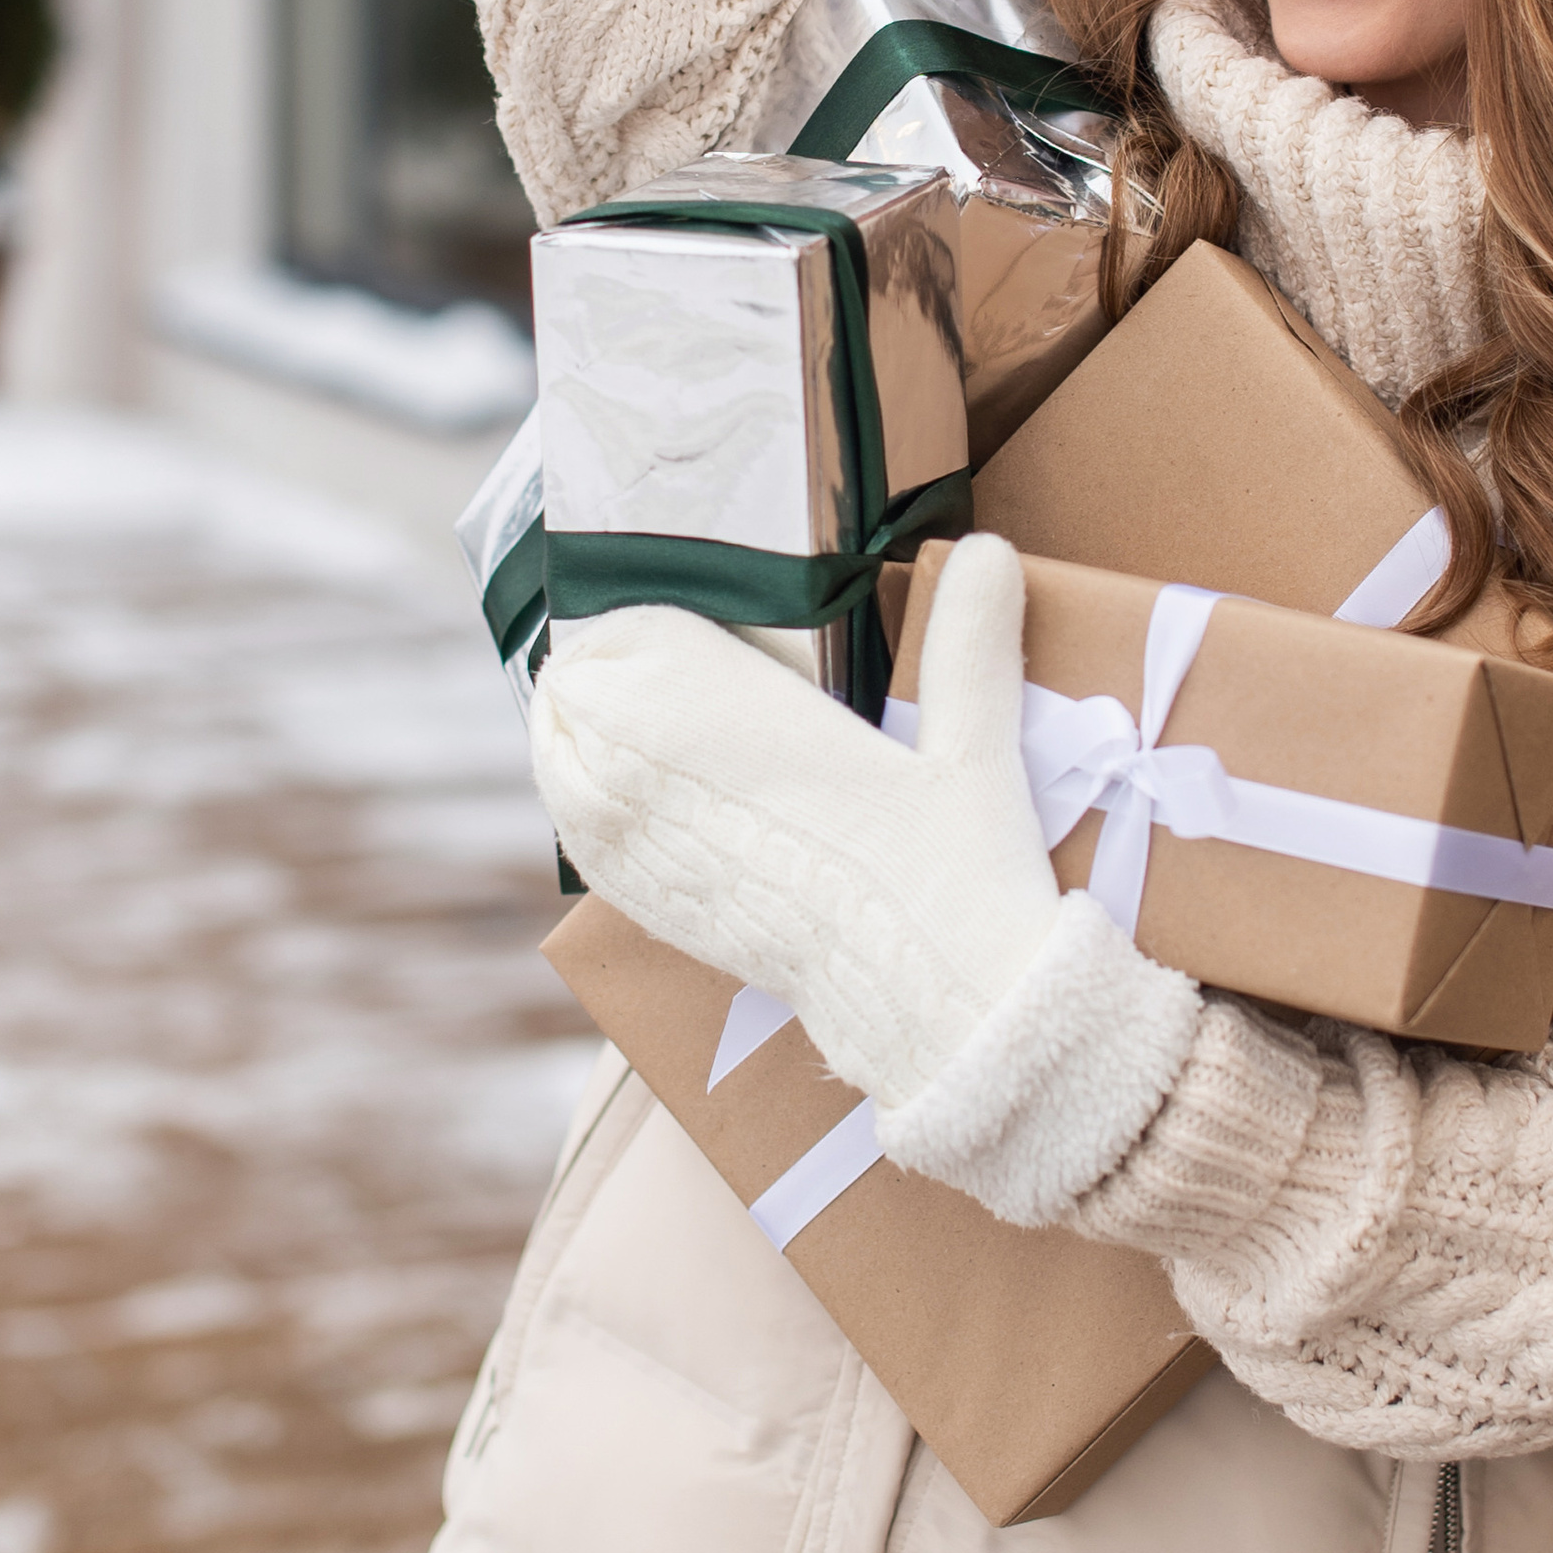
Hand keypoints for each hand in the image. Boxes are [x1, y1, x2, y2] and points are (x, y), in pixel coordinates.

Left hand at [533, 534, 1065, 1107]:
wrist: (929, 1002)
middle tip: (627, 660)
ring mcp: (645, 849)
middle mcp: (661, 776)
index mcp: (723, 712)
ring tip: (600, 716)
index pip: (630, 637)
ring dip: (574, 737)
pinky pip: (580, 841)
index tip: (659, 618)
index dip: (635, 624)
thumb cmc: (950, 870)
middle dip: (598, 673)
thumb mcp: (969, 744)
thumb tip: (990, 550)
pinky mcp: (653, 912)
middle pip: (580, 693)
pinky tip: (608, 798)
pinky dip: (580, 808)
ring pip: (562, 767)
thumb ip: (969, 642)